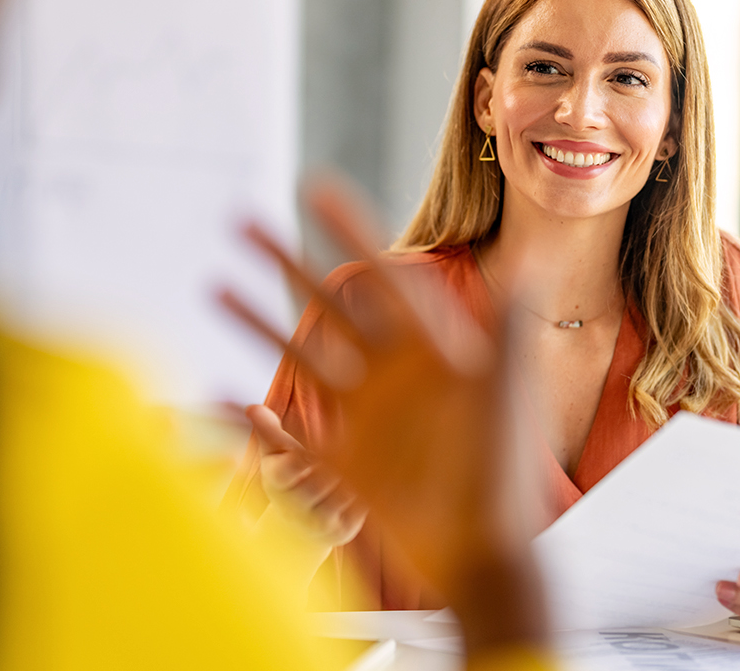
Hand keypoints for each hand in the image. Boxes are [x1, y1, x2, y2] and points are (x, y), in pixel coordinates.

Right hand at [220, 177, 547, 655]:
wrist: (489, 554)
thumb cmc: (505, 472)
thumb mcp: (507, 390)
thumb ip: (508, 329)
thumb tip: (526, 263)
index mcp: (429, 349)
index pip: (380, 275)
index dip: (348, 229)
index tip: (314, 186)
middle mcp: (390, 376)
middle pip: (326, 305)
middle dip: (285, 261)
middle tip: (241, 219)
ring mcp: (362, 419)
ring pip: (298, 357)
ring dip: (255, 321)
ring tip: (214, 284)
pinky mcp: (343, 466)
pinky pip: (286, 434)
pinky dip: (248, 417)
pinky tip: (212, 392)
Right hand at [247, 404, 366, 548]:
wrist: (298, 530)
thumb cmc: (290, 481)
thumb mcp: (275, 456)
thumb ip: (268, 431)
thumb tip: (253, 408)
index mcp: (276, 484)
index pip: (286, 470)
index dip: (304, 457)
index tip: (317, 448)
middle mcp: (294, 507)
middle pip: (318, 482)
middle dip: (333, 466)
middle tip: (347, 450)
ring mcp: (318, 522)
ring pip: (341, 495)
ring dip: (351, 478)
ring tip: (358, 462)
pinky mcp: (341, 530)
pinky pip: (359, 508)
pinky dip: (366, 492)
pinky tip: (368, 479)